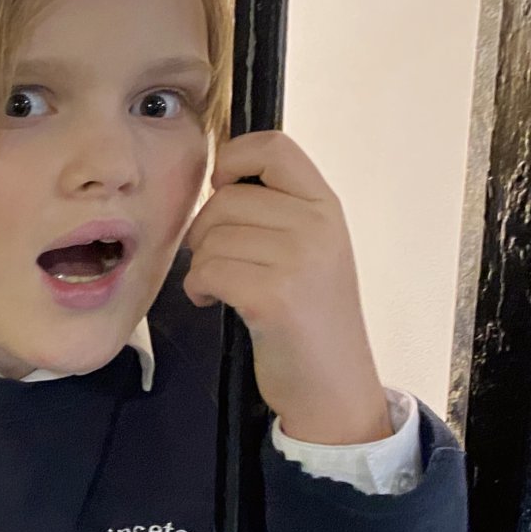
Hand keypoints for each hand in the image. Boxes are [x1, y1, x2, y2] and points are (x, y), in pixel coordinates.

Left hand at [184, 132, 391, 445]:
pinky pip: (207, 271)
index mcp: (327, 206)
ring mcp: (300, 259)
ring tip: (223, 288)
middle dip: (206, 232)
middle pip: (225, 199)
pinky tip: (213, 302)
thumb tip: (219, 178)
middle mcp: (319, 225)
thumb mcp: (309, 250)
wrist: (332, 385)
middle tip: (220, 262)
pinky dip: (198, 289)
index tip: (223, 190)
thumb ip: (277, 210)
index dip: (232, 159)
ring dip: (202, 266)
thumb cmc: (308, 318)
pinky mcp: (275, 295)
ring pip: (212, 237)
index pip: (273, 146)